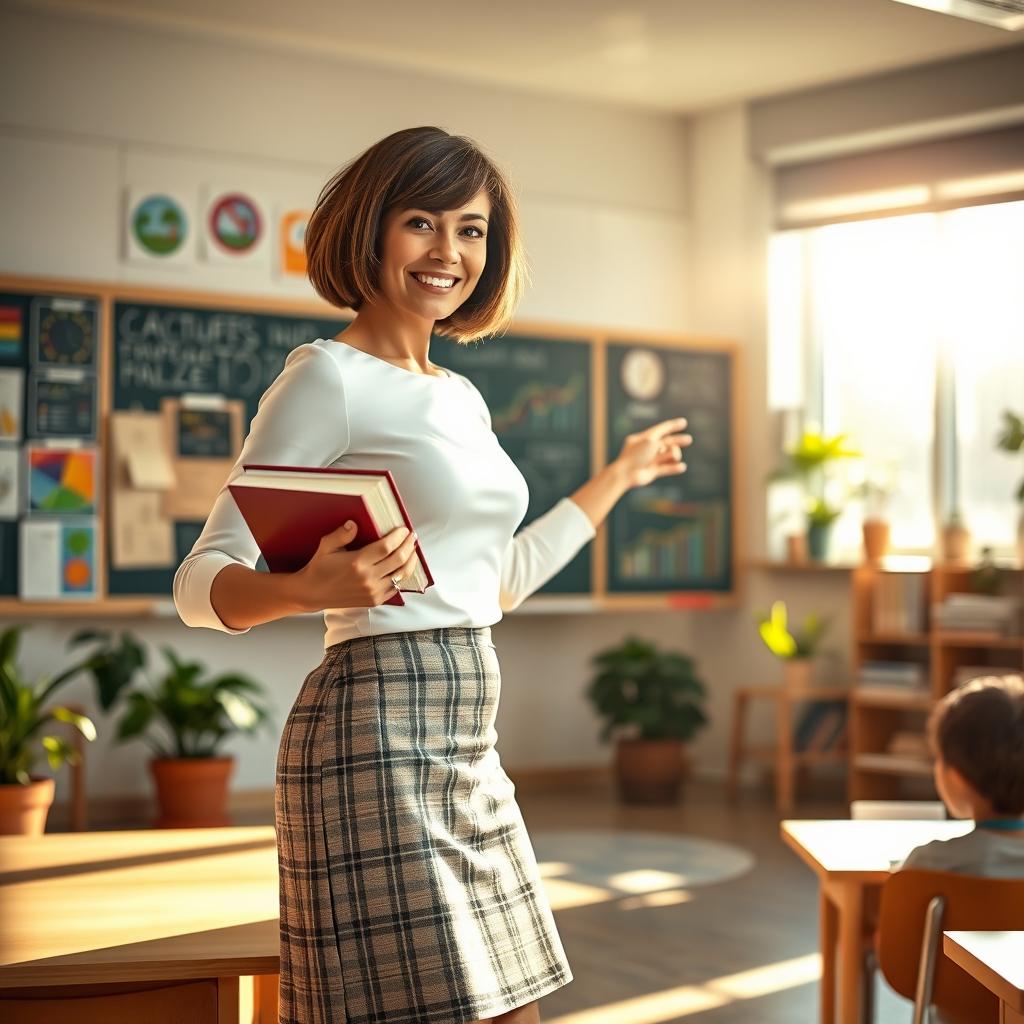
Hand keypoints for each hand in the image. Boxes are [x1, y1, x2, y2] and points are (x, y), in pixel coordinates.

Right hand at [292, 521, 419, 611]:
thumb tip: (354, 524)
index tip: (404, 529)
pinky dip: (403, 576)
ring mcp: (373, 591)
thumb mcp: (326, 547)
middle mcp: (367, 578)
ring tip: (413, 550)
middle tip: (412, 537)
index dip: (399, 537)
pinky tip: (404, 567)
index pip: (386, 547)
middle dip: (409, 545)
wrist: (313, 594)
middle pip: (398, 559)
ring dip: (411, 561)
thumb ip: (341, 534)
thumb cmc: (319, 569)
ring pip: (401, 575)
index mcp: (356, 563)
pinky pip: (396, 588)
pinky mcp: (374, 600)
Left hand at [613, 417, 692, 488]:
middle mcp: (646, 449)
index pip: (660, 430)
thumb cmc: (636, 455)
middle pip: (666, 442)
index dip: (672, 426)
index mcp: (642, 439)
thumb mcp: (650, 438)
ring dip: (674, 455)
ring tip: (675, 457)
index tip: (684, 422)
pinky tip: (682, 467)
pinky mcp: (652, 472)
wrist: (626, 474)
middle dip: (677, 441)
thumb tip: (677, 427)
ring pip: (667, 456)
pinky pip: (666, 469)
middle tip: (689, 439)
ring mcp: (649, 460)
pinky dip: (674, 468)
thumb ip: (663, 431)